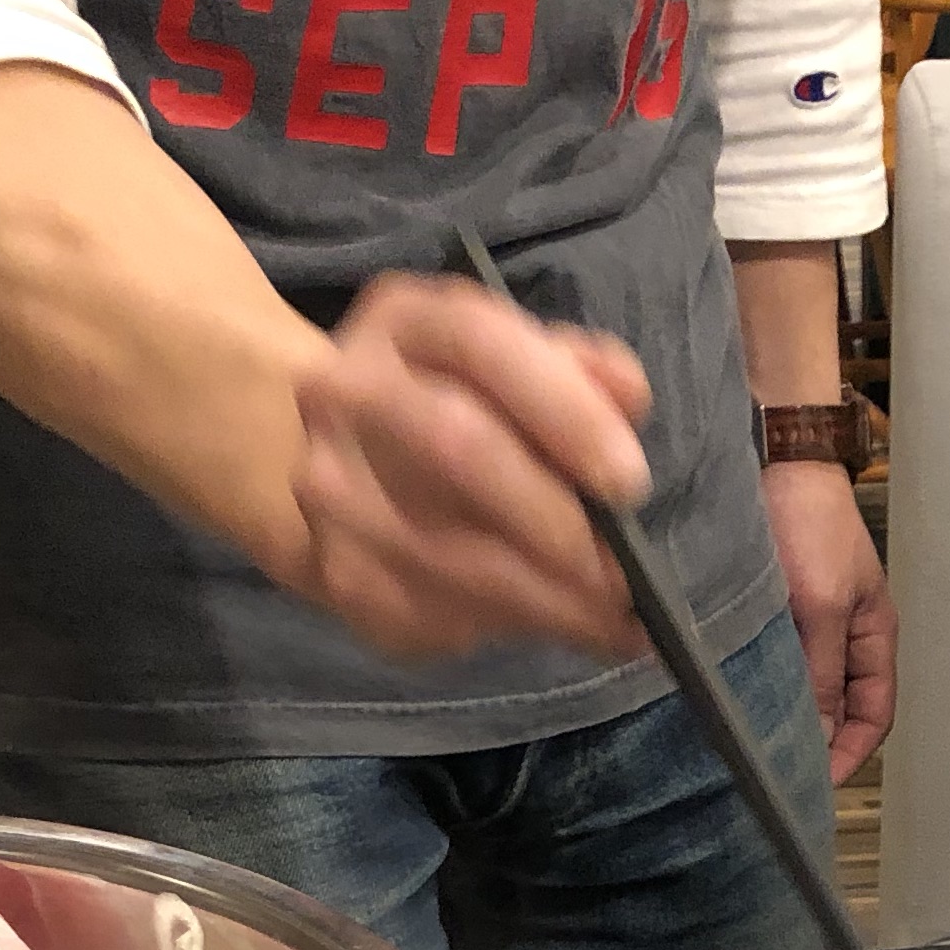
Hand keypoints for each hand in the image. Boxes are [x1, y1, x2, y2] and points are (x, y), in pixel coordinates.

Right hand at [280, 274, 654, 657]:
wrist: (321, 459)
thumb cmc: (456, 402)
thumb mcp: (515, 360)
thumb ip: (579, 369)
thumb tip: (628, 398)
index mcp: (405, 322)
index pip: (484, 344)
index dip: (565, 412)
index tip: (629, 483)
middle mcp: (347, 392)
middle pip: (458, 447)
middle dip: (556, 520)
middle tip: (623, 575)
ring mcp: (328, 486)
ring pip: (448, 555)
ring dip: (546, 600)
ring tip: (614, 620)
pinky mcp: (334, 569)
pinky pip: (433, 614)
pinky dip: (511, 627)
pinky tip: (559, 626)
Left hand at [764, 461, 897, 782]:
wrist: (773, 454)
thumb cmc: (810, 522)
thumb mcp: (821, 605)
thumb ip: (824, 674)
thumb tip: (823, 739)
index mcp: (872, 634)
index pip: (873, 714)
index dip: (851, 754)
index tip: (816, 784)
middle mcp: (841, 632)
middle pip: (836, 706)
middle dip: (814, 741)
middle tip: (776, 771)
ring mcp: (805, 618)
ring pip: (799, 684)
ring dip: (780, 711)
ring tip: (749, 740)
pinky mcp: (770, 603)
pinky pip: (769, 656)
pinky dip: (755, 680)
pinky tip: (729, 694)